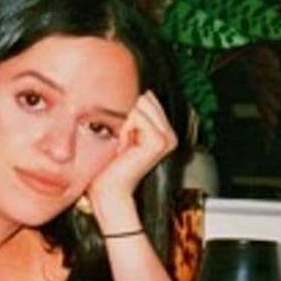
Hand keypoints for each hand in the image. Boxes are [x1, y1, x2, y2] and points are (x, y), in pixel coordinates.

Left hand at [86, 92, 177, 219]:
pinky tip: (126, 147)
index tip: (126, 137)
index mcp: (165, 132)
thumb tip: (144, 93)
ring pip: (141, 106)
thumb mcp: (126, 132)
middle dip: (128, 116)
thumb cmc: (112, 163)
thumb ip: (137, 112)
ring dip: (126, 124)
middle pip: (145, 99)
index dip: (130, 114)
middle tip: (125, 141)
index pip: (148, 98)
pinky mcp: (159, 141)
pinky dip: (125, 129)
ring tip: (125, 145)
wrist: (110, 188)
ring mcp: (167, 138)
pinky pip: (137, 117)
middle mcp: (171, 135)